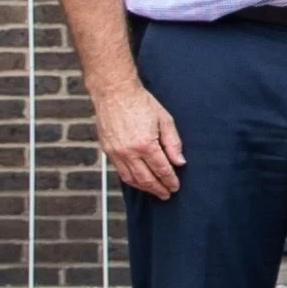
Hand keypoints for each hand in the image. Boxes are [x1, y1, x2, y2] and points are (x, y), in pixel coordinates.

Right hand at [95, 81, 185, 200]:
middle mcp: (128, 152)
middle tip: (167, 194)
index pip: (161, 169)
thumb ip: (173, 143)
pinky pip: (119, 171)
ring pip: (130, 178)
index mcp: (145, 144)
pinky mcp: (107, 151)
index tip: (175, 187)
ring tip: (154, 191)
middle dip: (158, 188)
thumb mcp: (165, 120)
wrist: (115, 93)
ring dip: (144, 187)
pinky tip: (138, 181)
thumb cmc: (142, 103)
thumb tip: (179, 162)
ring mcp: (116, 153)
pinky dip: (130, 179)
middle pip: (145, 178)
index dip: (170, 180)